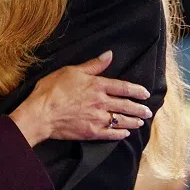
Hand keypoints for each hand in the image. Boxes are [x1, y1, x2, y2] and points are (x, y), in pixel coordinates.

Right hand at [8, 51, 152, 144]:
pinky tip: (125, 134)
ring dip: (133, 121)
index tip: (145, 93)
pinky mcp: (91, 132)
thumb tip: (109, 55)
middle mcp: (102, 102)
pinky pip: (110, 134)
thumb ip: (93, 65)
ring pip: (121, 120)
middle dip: (139, 108)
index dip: (137, 90)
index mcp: (98, 86)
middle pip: (126, 105)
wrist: (41, 113)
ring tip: (140, 121)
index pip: (124, 87)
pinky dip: (120, 134)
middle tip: (148, 111)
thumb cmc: (52, 90)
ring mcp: (97, 119)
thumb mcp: (71, 71)